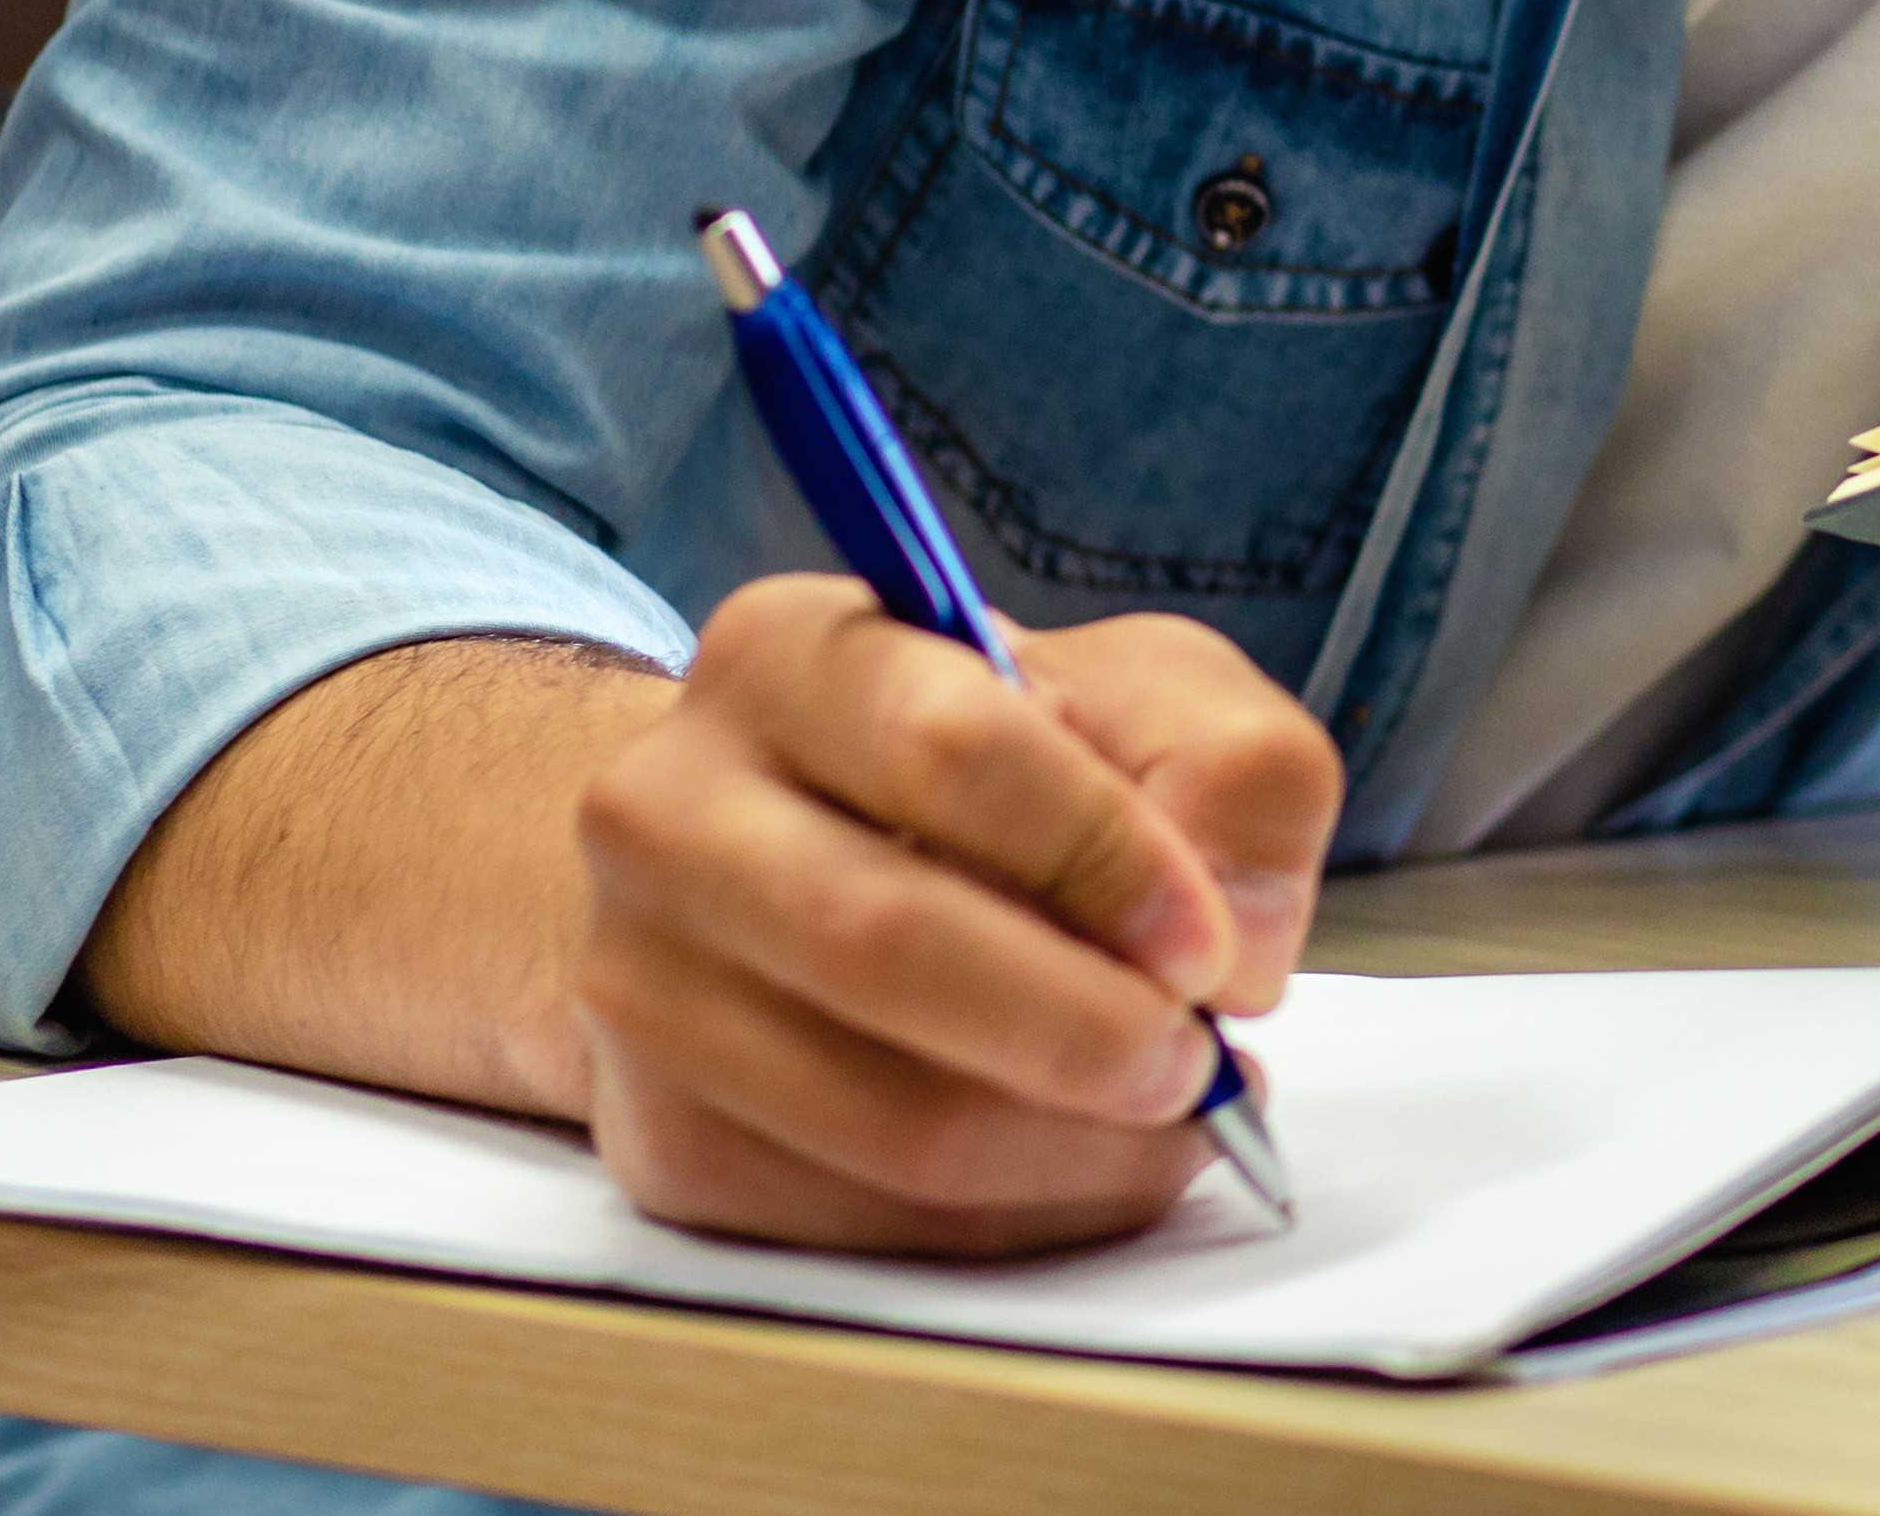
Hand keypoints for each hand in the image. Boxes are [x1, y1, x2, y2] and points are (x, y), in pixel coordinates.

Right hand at [567, 578, 1340, 1254]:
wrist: (786, 869)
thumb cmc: (993, 772)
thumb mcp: (1140, 698)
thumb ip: (1233, 770)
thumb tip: (1236, 943)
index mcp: (786, 655)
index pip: (950, 746)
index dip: (1103, 856)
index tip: (1207, 941)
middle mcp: (669, 810)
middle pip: (882, 943)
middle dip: (1083, 1027)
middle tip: (1199, 1063)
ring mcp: (642, 988)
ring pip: (885, 1118)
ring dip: (1073, 1145)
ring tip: (1170, 1111)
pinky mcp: (666, 1145)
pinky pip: (871, 1224)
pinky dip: (1022, 1213)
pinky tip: (1086, 1156)